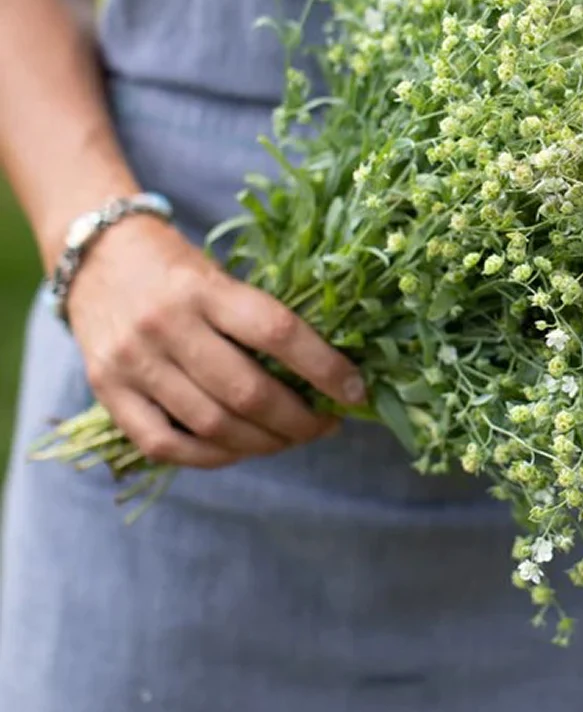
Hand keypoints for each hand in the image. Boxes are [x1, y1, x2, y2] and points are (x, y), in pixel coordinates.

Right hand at [65, 216, 366, 468]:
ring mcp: (133, 363)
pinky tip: (242, 450)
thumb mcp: (222, 275)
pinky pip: (165, 445)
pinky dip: (212, 457)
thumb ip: (261, 319)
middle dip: (299, 420)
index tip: (356, 391)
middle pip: (247, 392)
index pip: (278, 333)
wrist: (96, 254)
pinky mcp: (107, 392)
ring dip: (264, 443)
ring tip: (292, 440)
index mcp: (206, 288)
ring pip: (211, 425)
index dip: (325, 368)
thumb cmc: (177, 266)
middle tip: (326, 425)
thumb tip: (328, 371)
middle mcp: (167, 325)